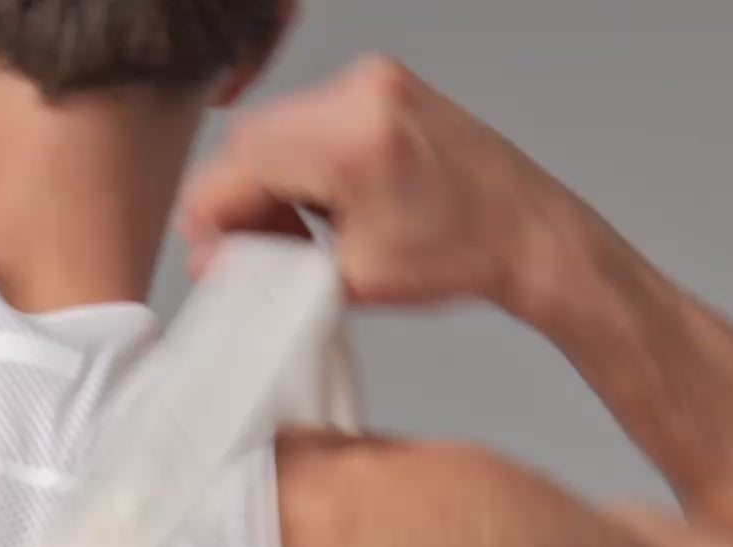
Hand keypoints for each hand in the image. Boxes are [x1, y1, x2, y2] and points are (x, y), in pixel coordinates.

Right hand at [177, 54, 570, 315]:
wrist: (526, 230)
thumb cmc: (459, 255)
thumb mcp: (349, 280)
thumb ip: (271, 267)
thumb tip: (212, 262)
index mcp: (351, 140)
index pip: (239, 163)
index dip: (208, 216)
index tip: (206, 255)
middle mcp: (360, 94)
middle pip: (251, 140)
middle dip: (237, 199)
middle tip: (249, 254)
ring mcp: (373, 82)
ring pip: (276, 128)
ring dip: (267, 181)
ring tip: (293, 236)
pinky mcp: (382, 85)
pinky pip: (309, 119)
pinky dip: (298, 163)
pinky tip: (318, 206)